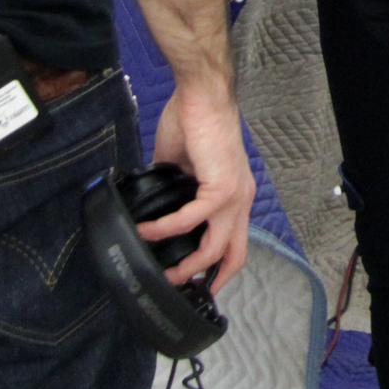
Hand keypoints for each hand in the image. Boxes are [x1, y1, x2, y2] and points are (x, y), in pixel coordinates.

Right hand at [149, 85, 254, 291]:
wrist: (201, 96)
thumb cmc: (193, 122)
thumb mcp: (182, 164)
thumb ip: (174, 189)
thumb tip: (156, 205)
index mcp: (236, 192)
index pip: (235, 239)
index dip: (220, 265)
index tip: (200, 283)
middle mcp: (242, 198)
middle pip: (235, 254)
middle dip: (211, 280)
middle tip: (183, 291)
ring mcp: (235, 196)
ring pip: (215, 247)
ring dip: (186, 265)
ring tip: (161, 272)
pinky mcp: (221, 189)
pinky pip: (190, 220)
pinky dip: (165, 229)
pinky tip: (146, 229)